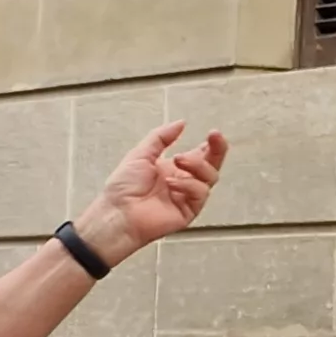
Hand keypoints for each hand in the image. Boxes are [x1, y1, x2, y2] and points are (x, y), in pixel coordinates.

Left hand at [72, 122, 228, 265]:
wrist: (117, 213)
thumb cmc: (123, 187)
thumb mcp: (141, 154)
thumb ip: (161, 137)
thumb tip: (181, 123)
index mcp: (174, 168)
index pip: (201, 154)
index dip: (211, 144)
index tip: (213, 132)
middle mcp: (183, 181)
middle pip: (212, 165)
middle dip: (217, 149)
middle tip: (214, 136)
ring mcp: (187, 196)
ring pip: (210, 177)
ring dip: (197, 165)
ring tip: (178, 160)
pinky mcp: (189, 210)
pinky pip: (200, 193)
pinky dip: (188, 185)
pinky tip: (171, 184)